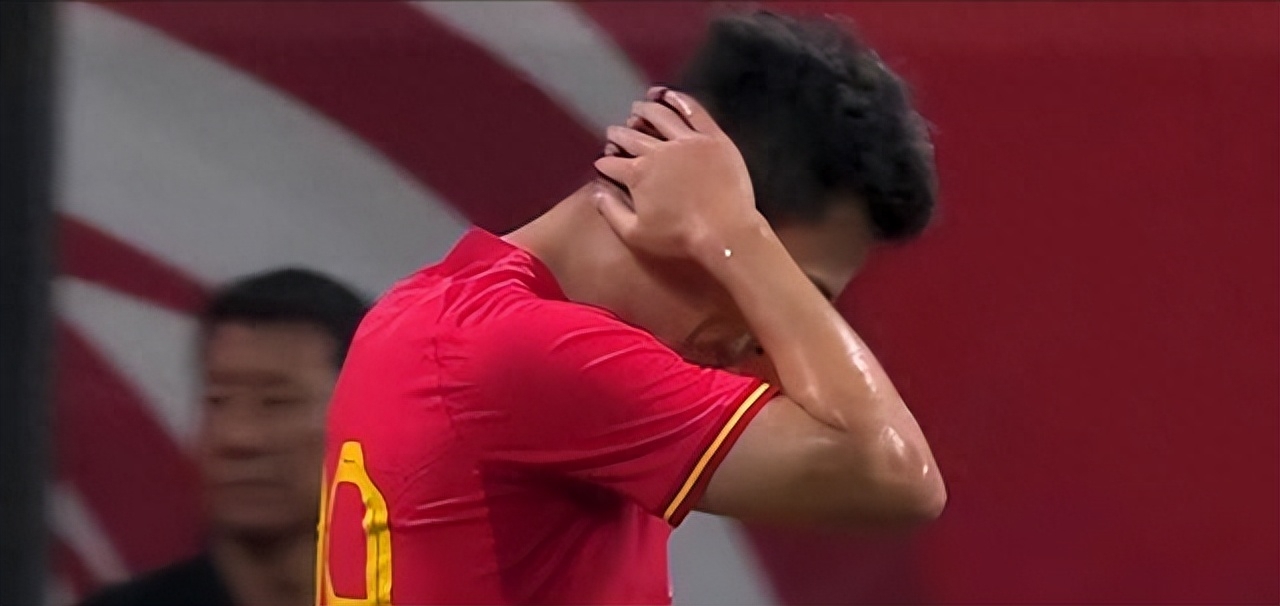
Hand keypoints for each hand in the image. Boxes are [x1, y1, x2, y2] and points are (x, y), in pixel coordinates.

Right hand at [594, 87, 763, 263]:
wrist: (726, 232)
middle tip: (613, 131)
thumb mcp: (636, 234)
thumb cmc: (680, 237)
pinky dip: (679, 100)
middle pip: (632, 136)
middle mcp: (658, 151)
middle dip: (619, 134)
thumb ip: (612, 212)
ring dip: (644, 110)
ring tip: (637, 108)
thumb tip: (596, 193)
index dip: (605, 162)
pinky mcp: (712, 138)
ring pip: (660, 116)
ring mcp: (687, 141)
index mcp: (638, 173)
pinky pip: (694, 111)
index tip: (602, 162)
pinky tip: (669, 94)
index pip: (613, 163)